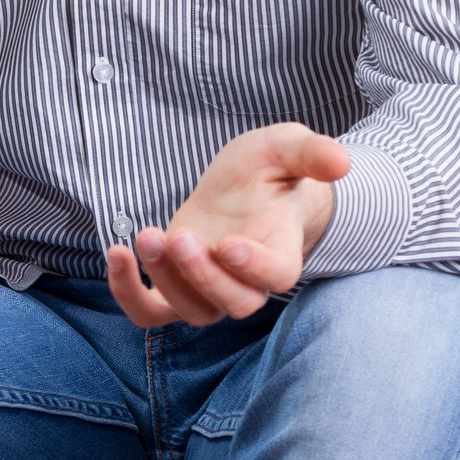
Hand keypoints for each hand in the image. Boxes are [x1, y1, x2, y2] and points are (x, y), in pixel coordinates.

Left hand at [105, 122, 348, 327]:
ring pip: (191, 312)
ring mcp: (209, 289)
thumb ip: (311, 154)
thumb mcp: (286, 148)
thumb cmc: (268, 170)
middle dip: (202, 274)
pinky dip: (129, 293)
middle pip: (234, 304)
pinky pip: (150, 311)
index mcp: (281, 251)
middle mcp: (247, 281)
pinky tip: (117, 254)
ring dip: (166, 280)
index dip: (255, 268)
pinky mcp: (175, 285)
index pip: (277, 278)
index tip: (229, 243)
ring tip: (147, 235)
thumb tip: (342, 160)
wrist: (242, 188)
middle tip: (178, 236)